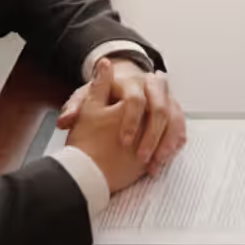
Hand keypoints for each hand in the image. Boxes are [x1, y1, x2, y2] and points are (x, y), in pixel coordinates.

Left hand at [58, 58, 187, 173]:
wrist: (122, 86)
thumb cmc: (102, 95)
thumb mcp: (86, 98)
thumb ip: (75, 109)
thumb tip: (65, 120)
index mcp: (131, 81)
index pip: (136, 99)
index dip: (131, 121)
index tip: (123, 142)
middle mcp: (152, 86)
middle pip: (161, 107)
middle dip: (153, 135)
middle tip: (142, 157)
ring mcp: (166, 97)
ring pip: (175, 117)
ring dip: (167, 142)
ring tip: (155, 164)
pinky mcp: (173, 110)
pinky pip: (180, 126)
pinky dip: (175, 143)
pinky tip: (164, 159)